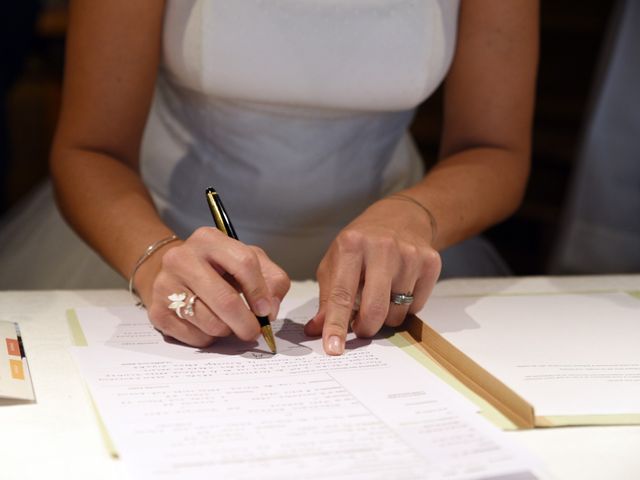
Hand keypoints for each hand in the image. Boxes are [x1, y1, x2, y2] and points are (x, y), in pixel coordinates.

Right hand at [137, 227, 289, 346]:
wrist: (174, 274)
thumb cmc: (218, 268)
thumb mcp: (249, 261)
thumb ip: (271, 280)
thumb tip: (270, 310)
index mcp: (209, 240)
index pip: (244, 263)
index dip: (260, 291)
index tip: (267, 310)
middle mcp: (182, 258)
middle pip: (226, 299)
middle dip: (246, 322)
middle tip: (254, 331)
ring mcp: (166, 285)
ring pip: (211, 323)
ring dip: (227, 330)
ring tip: (226, 320)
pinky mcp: (157, 311)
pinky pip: (196, 337)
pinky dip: (209, 338)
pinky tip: (207, 324)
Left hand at [304, 196, 440, 354]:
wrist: (400, 217)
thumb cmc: (360, 245)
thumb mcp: (335, 262)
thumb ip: (326, 298)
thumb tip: (315, 330)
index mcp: (352, 246)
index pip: (341, 295)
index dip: (336, 325)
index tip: (333, 349)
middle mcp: (382, 248)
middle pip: (375, 309)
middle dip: (365, 328)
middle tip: (360, 327)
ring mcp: (410, 255)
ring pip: (397, 312)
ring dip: (386, 317)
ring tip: (380, 296)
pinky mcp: (431, 263)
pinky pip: (417, 307)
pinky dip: (405, 307)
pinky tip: (399, 288)